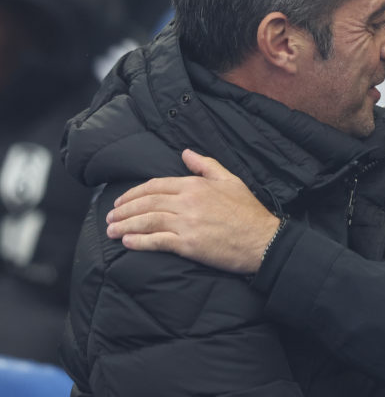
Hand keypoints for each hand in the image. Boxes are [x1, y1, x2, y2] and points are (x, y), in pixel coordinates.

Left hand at [106, 149, 279, 273]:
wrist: (263, 240)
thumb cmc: (249, 212)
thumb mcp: (231, 180)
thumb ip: (206, 165)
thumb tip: (186, 152)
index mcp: (195, 185)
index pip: (155, 186)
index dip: (134, 194)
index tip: (121, 202)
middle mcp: (187, 202)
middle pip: (146, 203)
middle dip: (124, 210)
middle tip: (110, 218)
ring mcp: (187, 223)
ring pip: (147, 221)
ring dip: (125, 226)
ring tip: (112, 231)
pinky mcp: (188, 244)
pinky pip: (156, 241)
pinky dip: (139, 241)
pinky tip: (128, 242)